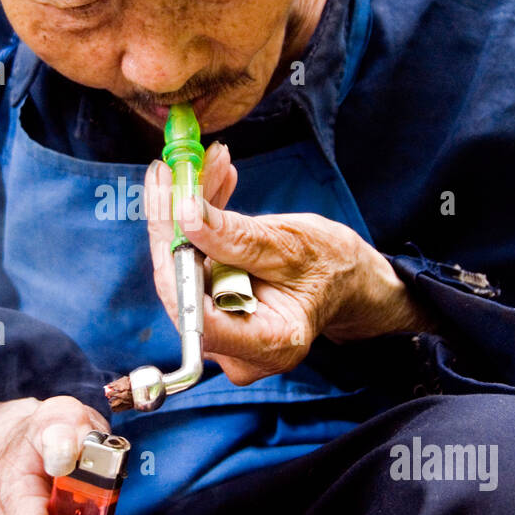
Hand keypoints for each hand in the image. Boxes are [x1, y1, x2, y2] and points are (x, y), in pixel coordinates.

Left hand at [146, 143, 435, 385]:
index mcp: (270, 343)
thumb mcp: (291, 245)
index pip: (200, 318)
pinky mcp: (213, 309)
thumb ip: (238, 237)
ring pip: (185, 269)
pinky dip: (199, 224)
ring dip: (187, 213)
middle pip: (184, 287)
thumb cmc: (332, 267)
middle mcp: (238, 349)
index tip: (169, 211)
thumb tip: (185, 215)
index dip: (176, 266)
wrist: (345, 279)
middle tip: (171, 171)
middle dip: (175, 223)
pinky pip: (193, 264)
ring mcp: (222, 332)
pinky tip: (210, 182)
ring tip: (202, 165)